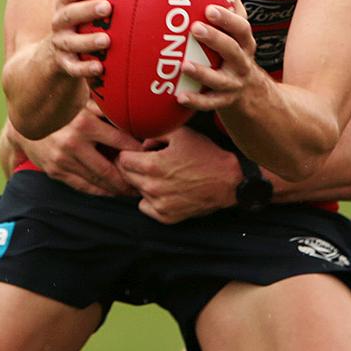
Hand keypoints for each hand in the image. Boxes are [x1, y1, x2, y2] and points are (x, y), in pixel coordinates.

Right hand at [14, 100, 141, 196]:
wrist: (25, 122)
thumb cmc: (59, 109)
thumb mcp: (82, 103)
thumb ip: (105, 109)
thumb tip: (132, 113)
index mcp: (84, 124)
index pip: (120, 142)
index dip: (137, 151)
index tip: (150, 156)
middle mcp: (74, 144)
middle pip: (110, 169)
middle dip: (129, 178)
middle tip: (144, 183)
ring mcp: (63, 160)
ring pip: (97, 181)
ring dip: (116, 188)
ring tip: (131, 190)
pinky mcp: (55, 171)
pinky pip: (82, 186)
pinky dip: (99, 191)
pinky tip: (110, 191)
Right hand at [50, 0, 111, 79]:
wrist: (56, 53)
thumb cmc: (83, 21)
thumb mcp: (86, 4)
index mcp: (66, 3)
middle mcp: (60, 22)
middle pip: (70, 14)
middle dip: (87, 10)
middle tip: (107, 7)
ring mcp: (61, 43)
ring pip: (72, 42)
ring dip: (88, 41)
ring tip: (107, 40)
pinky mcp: (65, 63)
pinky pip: (73, 68)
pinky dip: (85, 69)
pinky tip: (99, 68)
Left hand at [118, 127, 241, 223]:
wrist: (228, 182)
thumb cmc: (205, 155)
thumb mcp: (181, 134)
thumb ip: (154, 134)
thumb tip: (141, 143)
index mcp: (152, 165)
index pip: (122, 159)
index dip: (127, 152)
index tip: (134, 150)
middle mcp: (152, 187)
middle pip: (125, 176)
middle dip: (131, 166)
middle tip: (144, 161)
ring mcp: (159, 204)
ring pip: (135, 190)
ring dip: (141, 181)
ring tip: (158, 174)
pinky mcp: (166, 216)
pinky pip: (145, 206)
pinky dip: (149, 198)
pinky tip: (162, 189)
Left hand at [177, 0, 257, 111]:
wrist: (252, 92)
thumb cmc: (236, 47)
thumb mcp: (238, 22)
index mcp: (244, 40)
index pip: (240, 26)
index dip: (227, 18)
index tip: (209, 8)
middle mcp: (242, 61)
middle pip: (232, 50)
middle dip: (215, 39)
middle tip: (194, 28)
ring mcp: (233, 83)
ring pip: (220, 79)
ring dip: (202, 72)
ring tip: (182, 65)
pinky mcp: (223, 102)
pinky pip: (210, 104)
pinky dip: (195, 101)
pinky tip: (178, 96)